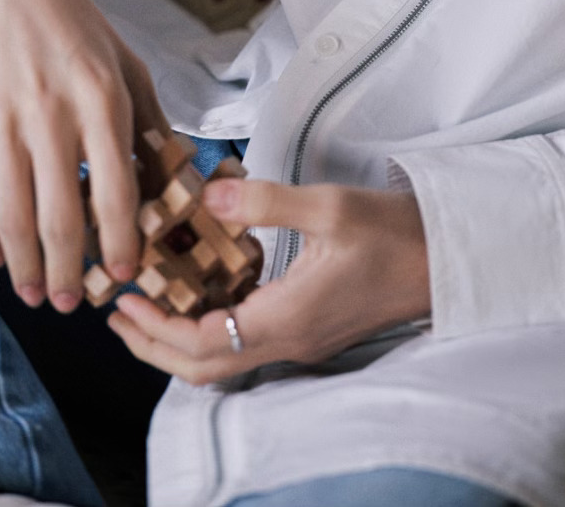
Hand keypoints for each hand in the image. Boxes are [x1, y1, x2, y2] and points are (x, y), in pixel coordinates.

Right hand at [0, 0, 171, 311]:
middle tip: (71, 304)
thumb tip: (171, 183)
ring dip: (23, 267)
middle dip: (68, 273)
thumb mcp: (127, 63)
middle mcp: (51, 113)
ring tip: (35, 293)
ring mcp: (2, 121)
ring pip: (12, 217)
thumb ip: (149, 123)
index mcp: (101, 98)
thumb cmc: (76, 24)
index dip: (121, 242)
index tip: (125, 275)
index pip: (115, 189)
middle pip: (60, 217)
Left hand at [107, 176, 430, 384]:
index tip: (126, 302)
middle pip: (205, 368)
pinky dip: (212, 327)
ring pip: (225, 361)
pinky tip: (204, 293)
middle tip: (120, 314)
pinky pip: (247, 343)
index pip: (204, 344)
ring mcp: (301, 339)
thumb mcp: (330, 206)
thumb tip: (209, 196)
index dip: (157, 329)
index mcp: (288, 318)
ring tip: (150, 304)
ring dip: (179, 341)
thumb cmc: (394, 234)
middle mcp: (290, 340)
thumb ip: (266, 202)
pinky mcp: (311, 328)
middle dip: (154, 347)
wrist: (443, 258)